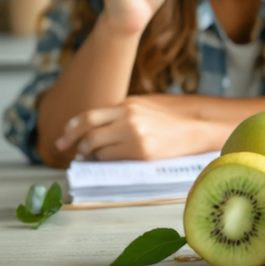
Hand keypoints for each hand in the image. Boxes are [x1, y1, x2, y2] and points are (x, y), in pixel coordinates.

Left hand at [53, 95, 217, 160]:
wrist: (200, 126)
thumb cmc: (175, 116)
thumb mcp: (146, 105)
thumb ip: (122, 112)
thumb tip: (97, 125)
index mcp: (128, 105)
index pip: (89, 116)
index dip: (71, 128)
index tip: (63, 137)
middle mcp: (128, 119)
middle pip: (89, 134)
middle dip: (77, 145)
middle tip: (72, 151)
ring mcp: (135, 136)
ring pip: (98, 149)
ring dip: (93, 154)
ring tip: (94, 156)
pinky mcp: (143, 153)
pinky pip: (114, 160)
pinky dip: (108, 161)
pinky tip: (111, 160)